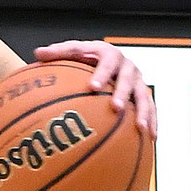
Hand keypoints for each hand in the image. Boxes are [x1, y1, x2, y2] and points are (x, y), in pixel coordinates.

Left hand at [33, 39, 156, 135]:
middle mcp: (127, 66)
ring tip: (140, 127)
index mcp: (109, 54)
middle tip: (115, 107)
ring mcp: (137, 80)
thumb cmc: (85, 58)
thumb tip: (38, 53)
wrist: (107, 60)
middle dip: (122, 93)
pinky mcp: (143, 94)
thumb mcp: (72, 53)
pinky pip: (150, 109)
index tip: (93, 87)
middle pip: (127, 79)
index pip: (106, 62)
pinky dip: (152, 121)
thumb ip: (57, 53)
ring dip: (143, 111)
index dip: (101, 74)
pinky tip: (151, 137)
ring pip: (143, 95)